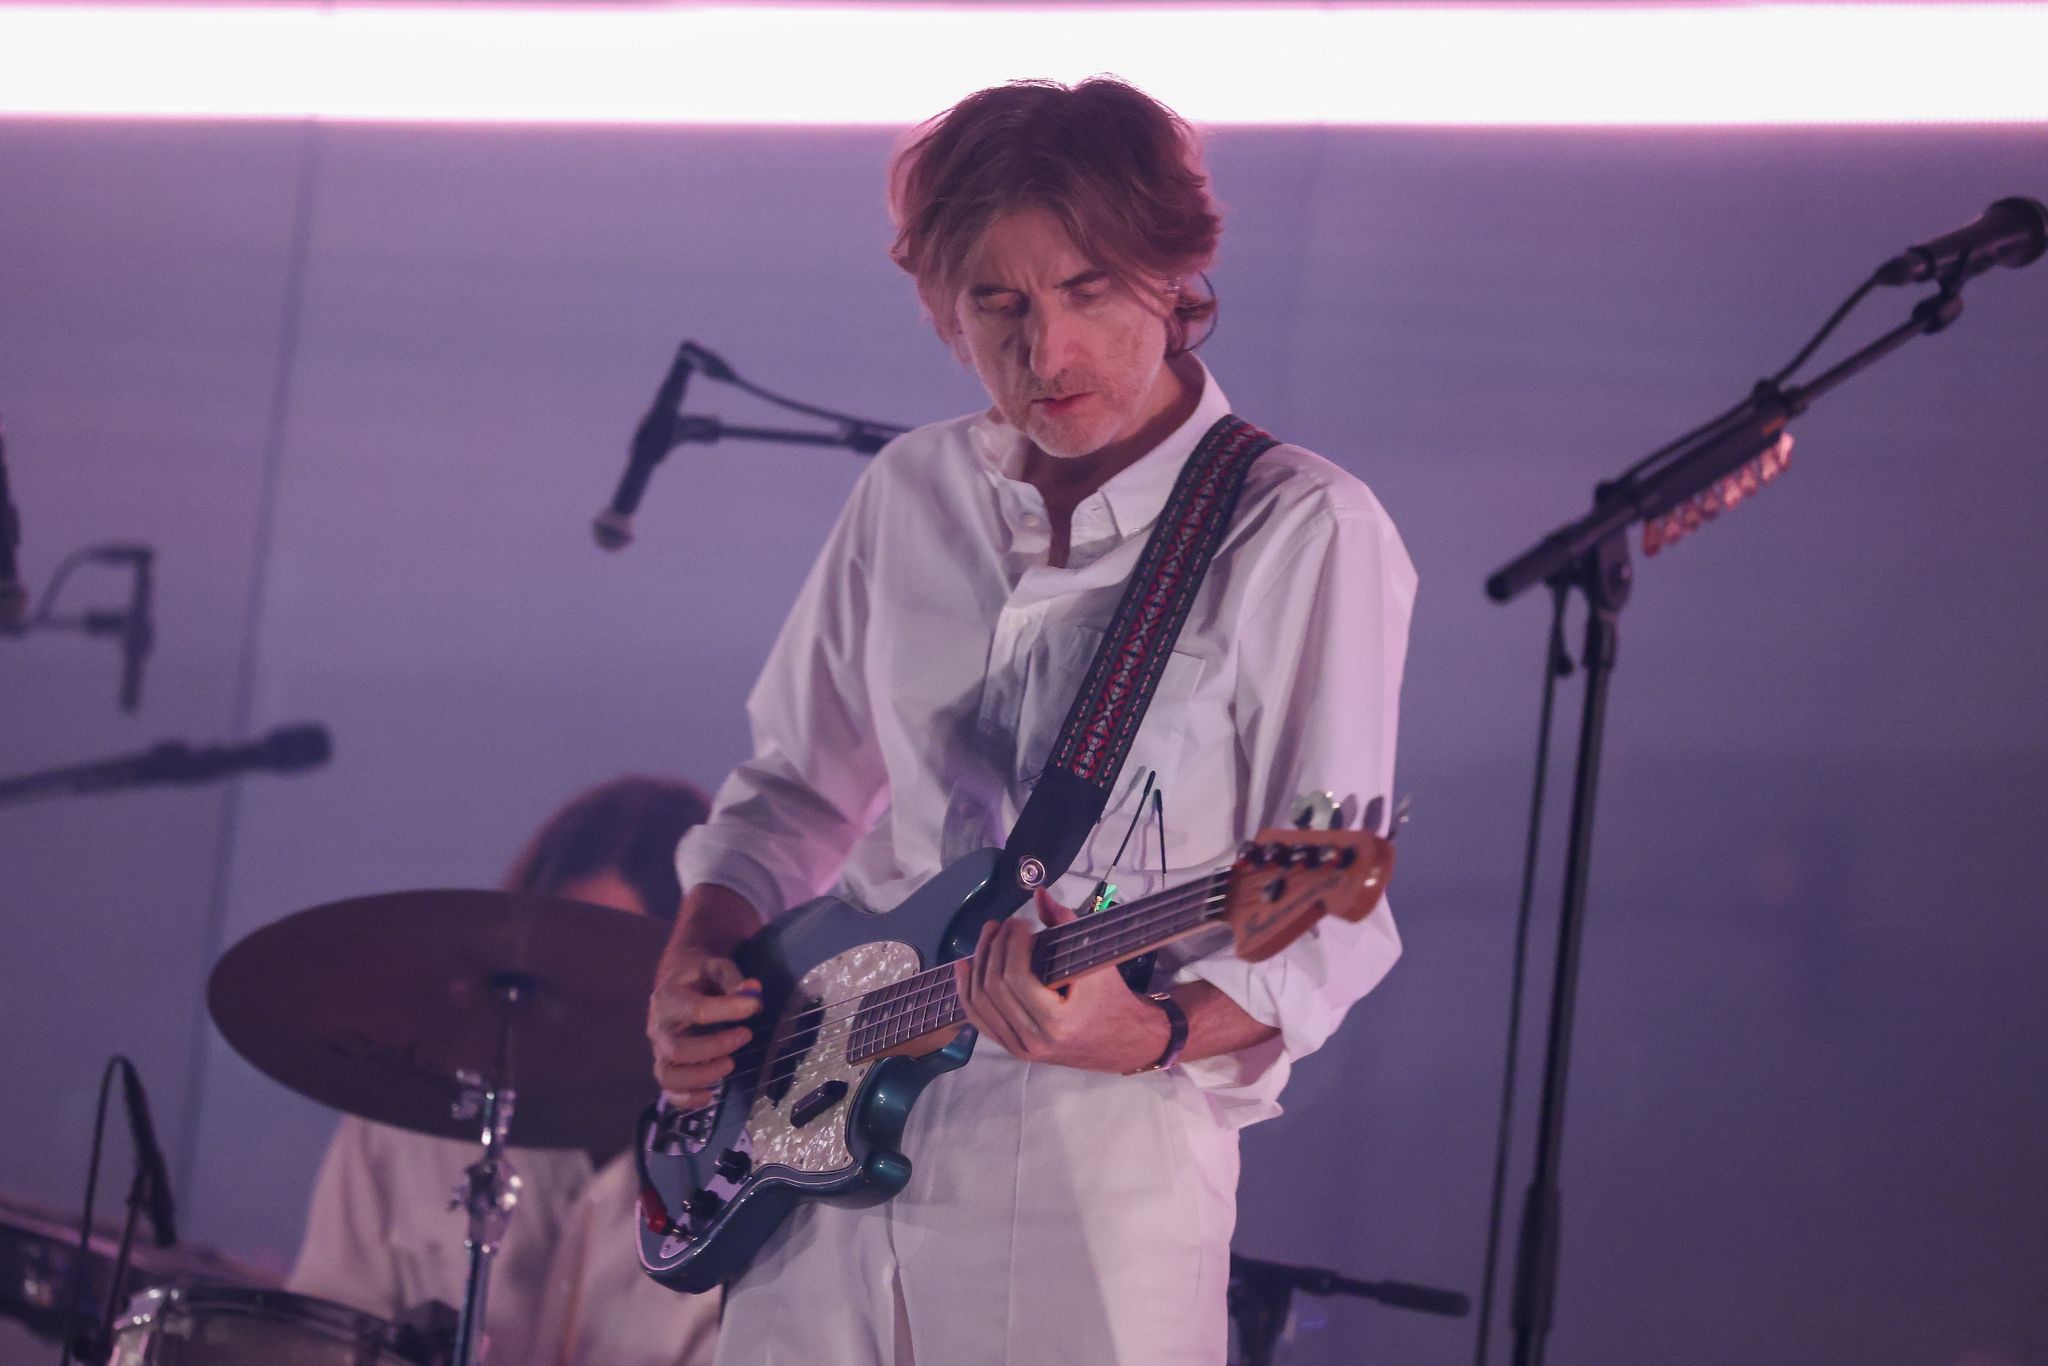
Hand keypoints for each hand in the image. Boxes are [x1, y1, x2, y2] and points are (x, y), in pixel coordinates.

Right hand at [648, 946, 760, 1109]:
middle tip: (746, 1035)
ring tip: (731, 1064)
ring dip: (702, 1076)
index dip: (727, 1010)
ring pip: (670, 1075)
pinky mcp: (666, 1066)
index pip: (695, 1010)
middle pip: (678, 1049)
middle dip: (715, 1047)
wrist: (677, 981)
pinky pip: (669, 1091)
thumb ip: (731, 978)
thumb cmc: (698, 975)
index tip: (754, 1006)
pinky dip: (687, 1099)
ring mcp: (659, 1050)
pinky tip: (710, 1095)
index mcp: (667, 998)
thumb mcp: (714, 966)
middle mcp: (658, 1027)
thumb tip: (752, 992)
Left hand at [952, 889, 1168, 1073]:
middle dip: (994, 947)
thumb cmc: (1111, 998)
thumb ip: (1066, 924)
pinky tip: (966, 965)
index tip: (1021, 922)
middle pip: (994, 988)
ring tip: (989, 936)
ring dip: (979, 963)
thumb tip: (1038, 894)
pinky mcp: (1013, 1049)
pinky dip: (968, 991)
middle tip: (1004, 924)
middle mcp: (1034, 1041)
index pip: (1017, 979)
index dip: (1011, 944)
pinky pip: (979, 1020)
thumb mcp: (1096, 960)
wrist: (1121, 1041)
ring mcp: (1020, 1049)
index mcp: (1057, 1023)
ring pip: (980, 1003)